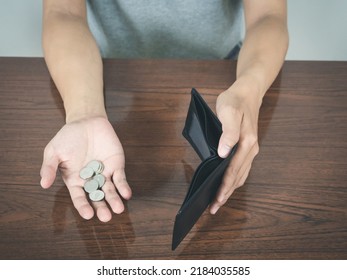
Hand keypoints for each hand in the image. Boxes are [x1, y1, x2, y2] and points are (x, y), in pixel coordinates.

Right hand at [40, 117, 131, 221]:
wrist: (86, 122)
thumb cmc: (68, 137)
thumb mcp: (54, 151)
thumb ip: (49, 167)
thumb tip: (42, 184)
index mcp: (75, 180)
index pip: (79, 197)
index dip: (83, 206)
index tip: (88, 215)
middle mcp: (90, 180)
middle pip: (97, 197)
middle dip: (102, 207)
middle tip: (106, 217)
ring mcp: (104, 174)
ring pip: (110, 190)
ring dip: (114, 200)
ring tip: (118, 209)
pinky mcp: (116, 166)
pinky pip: (121, 178)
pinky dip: (124, 186)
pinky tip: (127, 194)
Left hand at [209, 88, 260, 213]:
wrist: (247, 93)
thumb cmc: (235, 101)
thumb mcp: (229, 112)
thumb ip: (228, 133)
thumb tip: (224, 153)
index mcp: (247, 143)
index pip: (233, 171)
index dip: (224, 187)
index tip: (216, 200)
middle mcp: (251, 149)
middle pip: (238, 177)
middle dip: (226, 193)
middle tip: (214, 207)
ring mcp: (250, 150)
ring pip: (240, 175)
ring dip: (230, 189)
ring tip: (218, 200)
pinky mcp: (247, 148)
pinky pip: (241, 168)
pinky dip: (233, 179)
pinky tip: (226, 183)